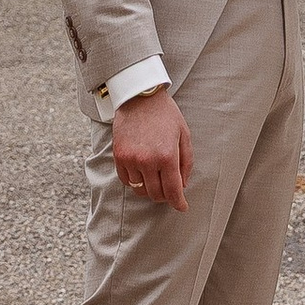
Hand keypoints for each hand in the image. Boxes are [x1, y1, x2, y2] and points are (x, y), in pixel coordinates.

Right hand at [111, 85, 192, 209]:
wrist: (139, 97)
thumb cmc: (165, 115)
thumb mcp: (184, 135)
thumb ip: (186, 162)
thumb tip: (182, 186)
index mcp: (167, 156)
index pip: (172, 191)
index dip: (178, 203)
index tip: (182, 207)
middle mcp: (147, 161)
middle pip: (156, 194)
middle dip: (165, 196)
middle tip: (170, 190)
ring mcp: (130, 160)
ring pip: (140, 190)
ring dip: (150, 189)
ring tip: (156, 178)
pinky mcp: (118, 157)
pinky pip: (127, 181)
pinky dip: (135, 182)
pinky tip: (142, 172)